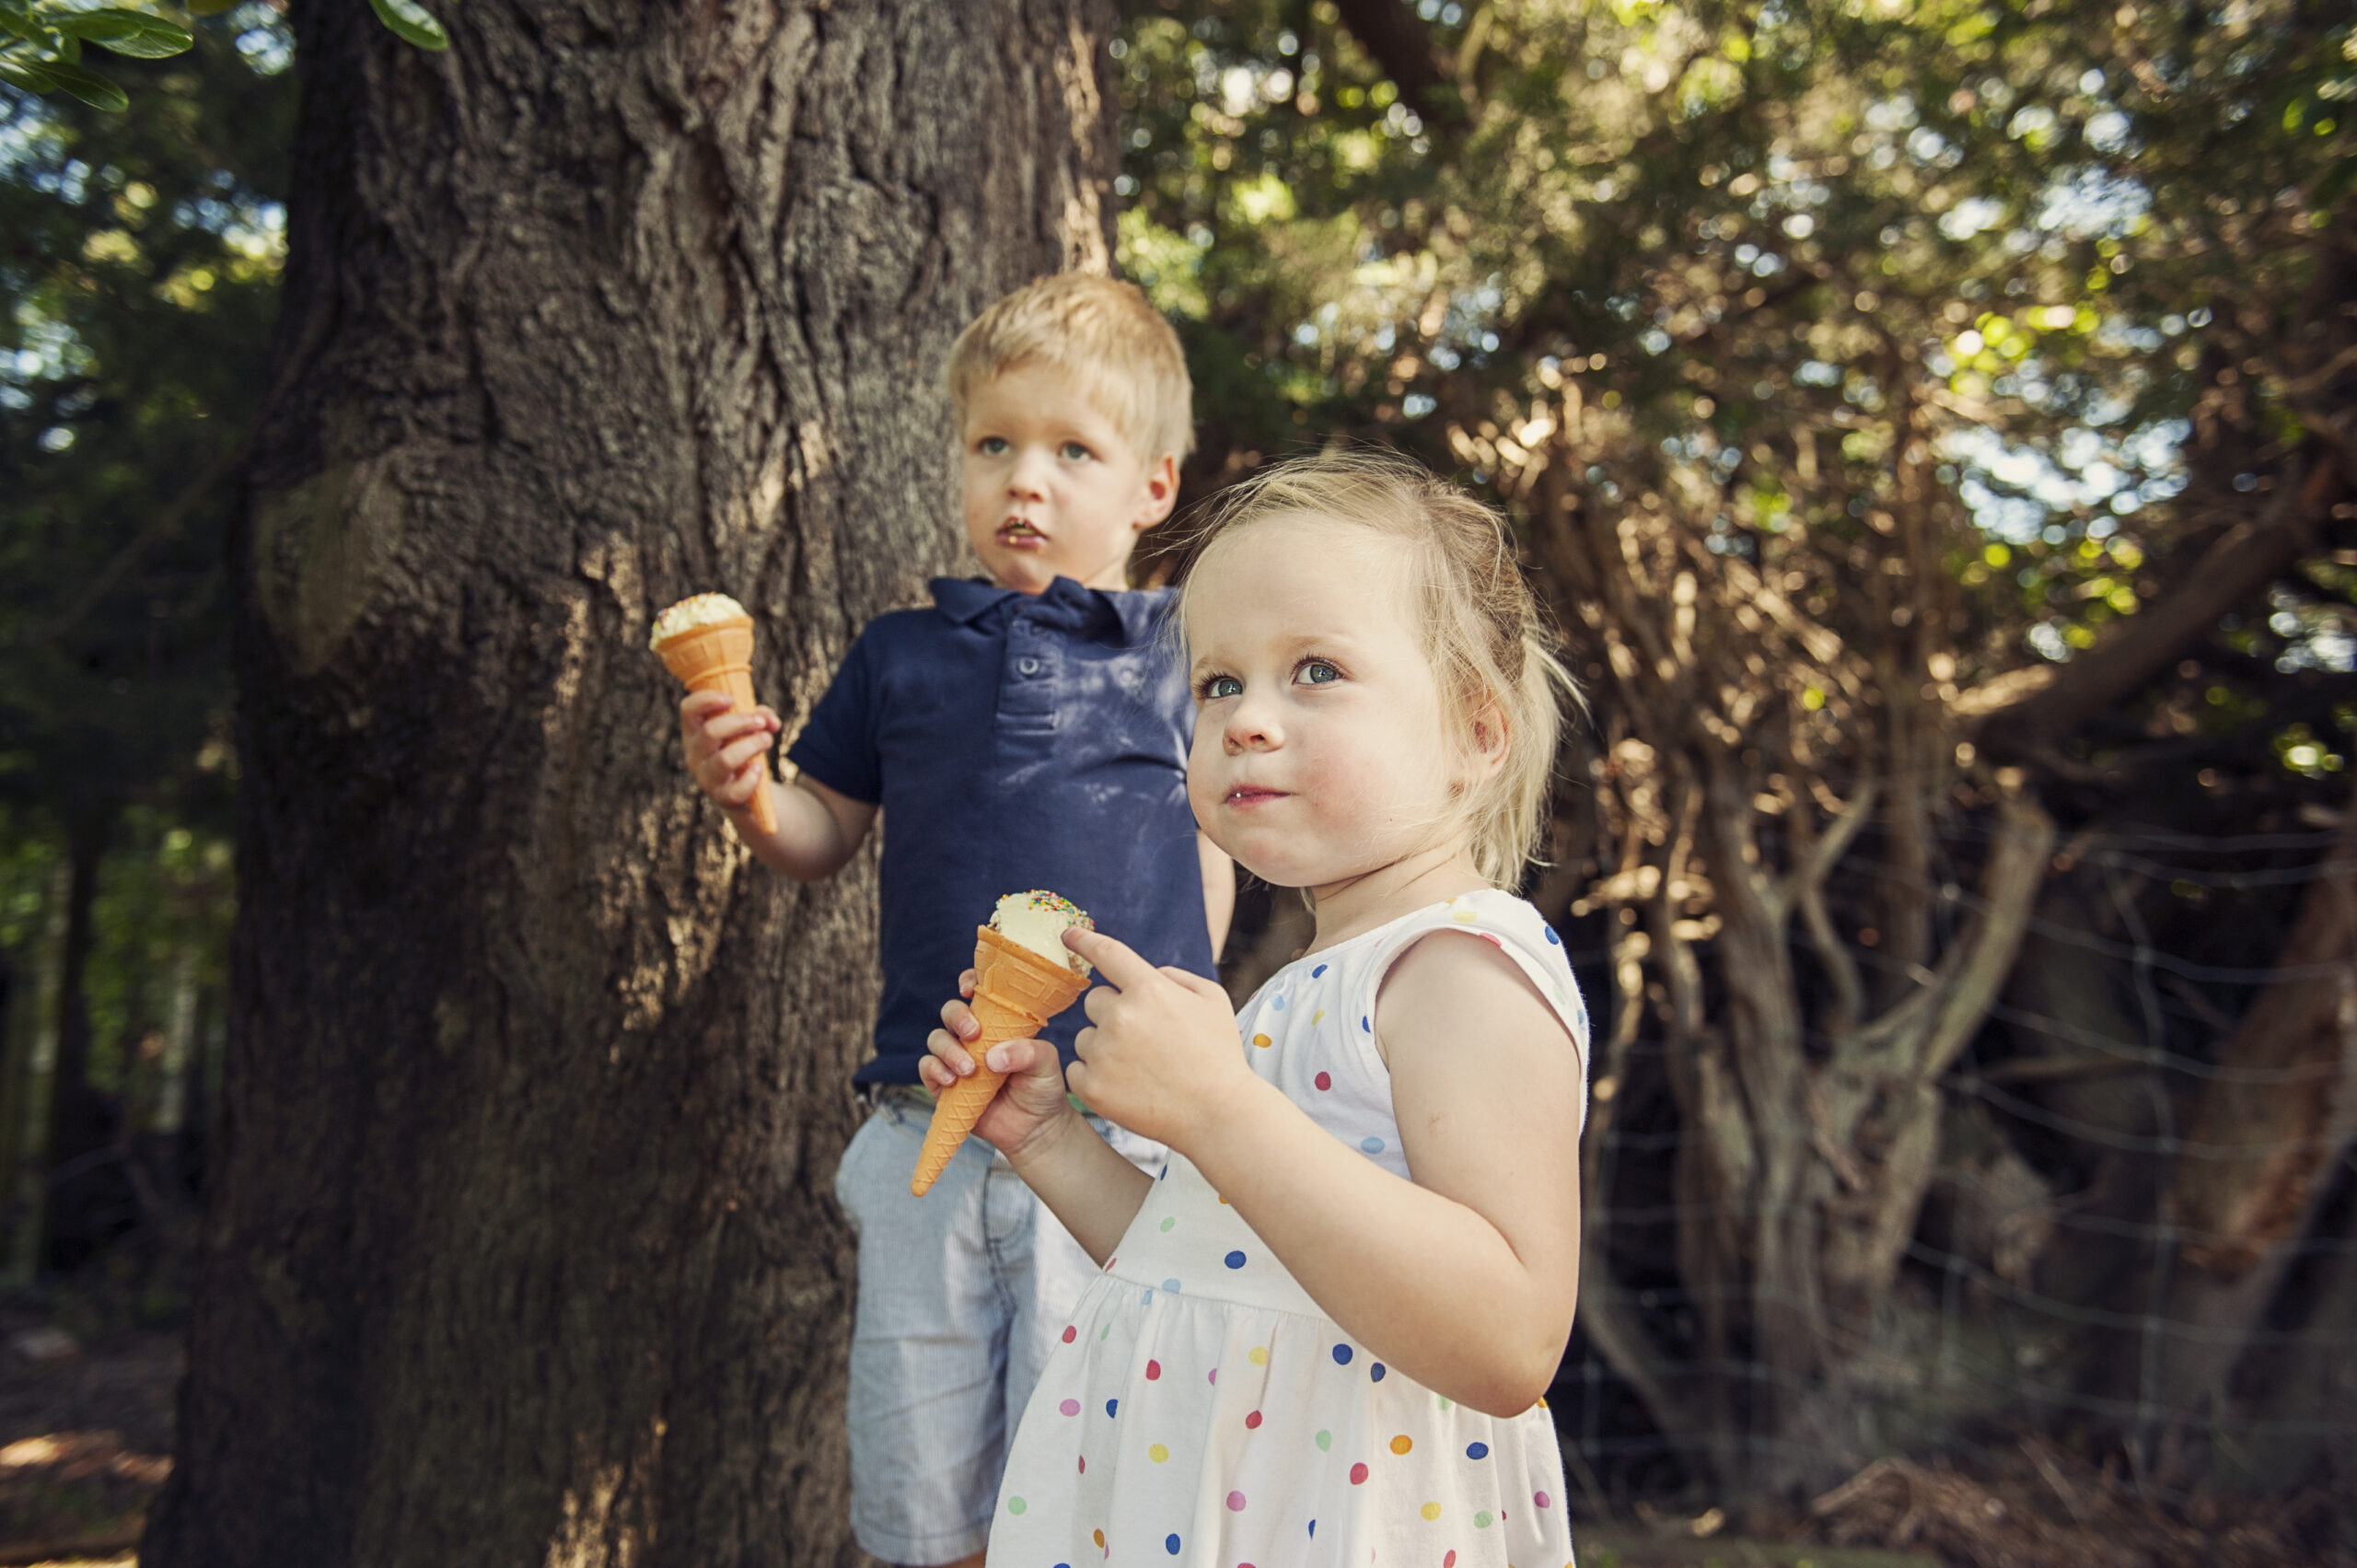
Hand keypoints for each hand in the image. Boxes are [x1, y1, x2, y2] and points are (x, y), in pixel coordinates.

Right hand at [679, 689, 778, 814]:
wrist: (745, 791)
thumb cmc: (742, 750)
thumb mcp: (749, 728)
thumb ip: (761, 717)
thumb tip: (772, 721)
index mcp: (695, 732)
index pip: (688, 710)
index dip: (706, 700)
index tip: (731, 698)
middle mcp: (695, 755)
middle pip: (710, 732)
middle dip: (741, 722)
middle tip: (761, 723)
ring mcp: (706, 778)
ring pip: (725, 759)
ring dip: (752, 745)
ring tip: (767, 740)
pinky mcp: (722, 798)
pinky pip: (736, 789)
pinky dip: (752, 778)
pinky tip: (759, 770)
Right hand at [920, 968, 1079, 1160]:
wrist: (1036, 1129)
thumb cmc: (1043, 1088)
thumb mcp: (1046, 1063)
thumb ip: (1027, 1052)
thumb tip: (992, 1056)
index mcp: (998, 1022)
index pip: (977, 992)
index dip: (968, 981)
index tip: (970, 988)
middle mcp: (974, 1037)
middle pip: (950, 1012)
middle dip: (957, 1017)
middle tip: (974, 1033)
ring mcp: (957, 1059)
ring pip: (937, 1039)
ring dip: (949, 1050)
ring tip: (970, 1070)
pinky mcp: (944, 1085)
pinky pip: (927, 1068)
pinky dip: (935, 1070)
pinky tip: (953, 1081)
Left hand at [1062, 928, 1254, 1152]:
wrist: (1218, 1114)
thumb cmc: (1220, 1056)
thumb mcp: (1213, 1001)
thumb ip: (1176, 977)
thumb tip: (1148, 974)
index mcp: (1150, 989)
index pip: (1107, 953)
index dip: (1084, 940)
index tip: (1068, 934)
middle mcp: (1121, 1016)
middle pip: (1093, 1001)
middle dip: (1112, 1014)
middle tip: (1143, 1039)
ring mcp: (1104, 1053)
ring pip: (1085, 1037)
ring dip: (1103, 1047)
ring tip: (1141, 1069)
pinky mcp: (1092, 1087)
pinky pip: (1077, 1069)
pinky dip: (1095, 1076)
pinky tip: (1126, 1087)